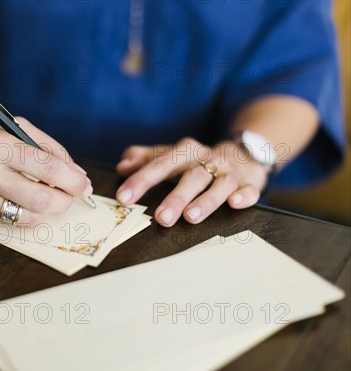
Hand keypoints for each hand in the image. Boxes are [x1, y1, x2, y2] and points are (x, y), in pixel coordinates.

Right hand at [0, 117, 91, 225]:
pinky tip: (18, 201)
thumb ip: (46, 146)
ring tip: (46, 198)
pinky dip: (23, 214)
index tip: (83, 184)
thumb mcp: (8, 129)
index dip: (73, 180)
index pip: (47, 167)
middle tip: (70, 196)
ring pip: (29, 217)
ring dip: (46, 211)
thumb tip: (76, 173)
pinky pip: (11, 223)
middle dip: (65, 201)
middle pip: (42, 200)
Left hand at [115, 137, 268, 226]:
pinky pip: (249, 189)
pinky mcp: (248, 183)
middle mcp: (206, 160)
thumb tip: (122, 166)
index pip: (159, 164)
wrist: (241, 153)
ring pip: (218, 185)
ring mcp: (228, 172)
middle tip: (160, 218)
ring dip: (206, 201)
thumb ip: (145, 158)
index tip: (123, 197)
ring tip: (191, 218)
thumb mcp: (171, 155)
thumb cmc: (196, 161)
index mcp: (184, 152)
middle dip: (175, 197)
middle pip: (191, 177)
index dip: (140, 180)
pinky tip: (235, 203)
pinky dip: (244, 195)